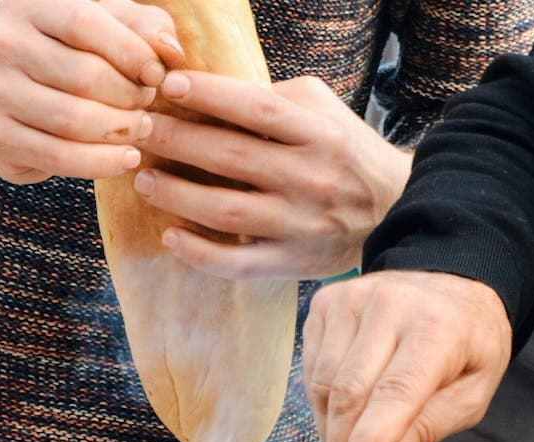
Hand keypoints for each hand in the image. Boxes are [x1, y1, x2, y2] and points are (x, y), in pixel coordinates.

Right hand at [0, 0, 183, 181]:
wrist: (16, 97)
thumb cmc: (80, 55)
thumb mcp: (115, 28)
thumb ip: (148, 28)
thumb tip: (171, 53)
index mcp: (28, 4)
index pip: (85, 23)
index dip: (132, 53)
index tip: (157, 75)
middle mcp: (0, 41)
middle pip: (84, 77)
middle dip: (130, 97)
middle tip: (145, 104)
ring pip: (74, 120)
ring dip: (121, 131)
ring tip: (140, 128)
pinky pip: (60, 156)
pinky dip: (104, 162)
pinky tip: (127, 157)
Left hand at [133, 71, 414, 279]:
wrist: (395, 208)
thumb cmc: (347, 153)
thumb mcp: (325, 111)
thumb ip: (276, 99)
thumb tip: (210, 95)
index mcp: (320, 136)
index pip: (257, 110)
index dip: (208, 95)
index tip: (168, 86)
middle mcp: (312, 179)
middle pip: (231, 157)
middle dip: (175, 140)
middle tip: (138, 129)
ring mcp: (303, 225)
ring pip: (226, 212)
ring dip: (176, 194)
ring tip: (144, 179)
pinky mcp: (296, 261)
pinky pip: (239, 264)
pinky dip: (199, 253)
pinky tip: (171, 236)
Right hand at [302, 271, 511, 441]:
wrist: (456, 285)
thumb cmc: (469, 343)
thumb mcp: (473, 392)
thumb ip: (429, 427)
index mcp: (437, 328)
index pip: (393, 393)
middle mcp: (390, 306)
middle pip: (349, 394)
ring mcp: (352, 299)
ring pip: (323, 385)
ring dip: (331, 433)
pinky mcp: (327, 302)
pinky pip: (311, 369)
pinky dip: (323, 404)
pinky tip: (345, 416)